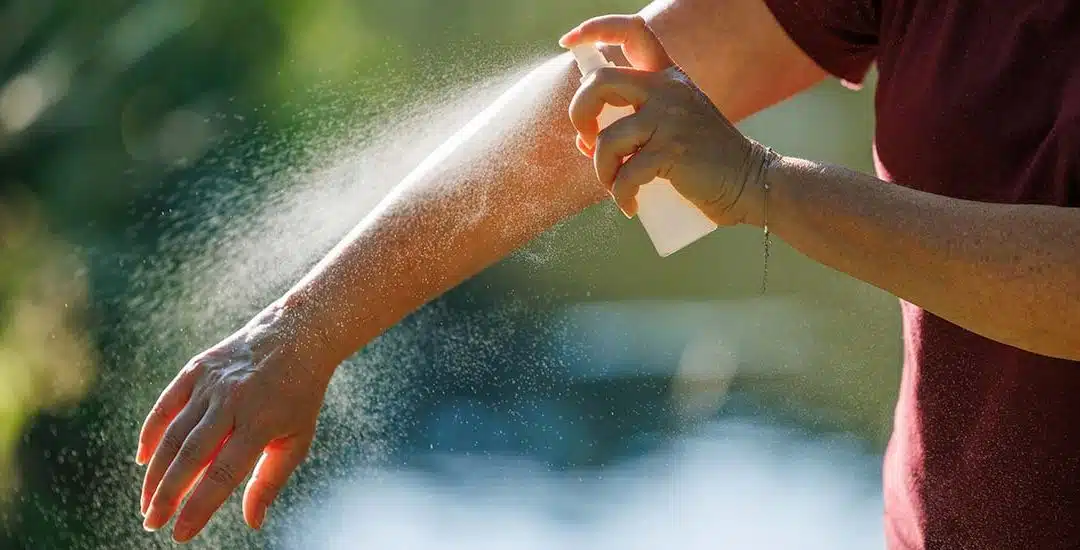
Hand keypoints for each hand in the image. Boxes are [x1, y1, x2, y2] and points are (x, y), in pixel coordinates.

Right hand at [136, 300, 334, 541]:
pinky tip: (142, 460)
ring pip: (174, 434)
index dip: (199, 506)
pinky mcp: (197, 369)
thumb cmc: (299, 396)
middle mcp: (233, 402)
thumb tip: (252, 522)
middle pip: (191, 456)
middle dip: (167, 494)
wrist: (296, 336)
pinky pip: (166, 405)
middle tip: (151, 523)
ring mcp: (212, 383)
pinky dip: (150, 432)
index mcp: (261, 422)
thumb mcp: (297, 439)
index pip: (223, 473)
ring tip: (147, 502)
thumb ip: (270, 481)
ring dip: (155, 472)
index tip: (180, 534)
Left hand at [561, 15, 776, 224]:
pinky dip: (621, 195)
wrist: (749, 181)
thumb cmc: (703, 160)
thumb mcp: (670, 126)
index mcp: (667, 76)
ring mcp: (670, 118)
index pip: (632, 32)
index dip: (595, 29)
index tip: (569, 42)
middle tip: (586, 139)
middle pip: (600, 81)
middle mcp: (668, 88)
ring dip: (602, 171)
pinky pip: (626, 174)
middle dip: (579, 113)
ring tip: (616, 187)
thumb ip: (632, 122)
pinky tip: (630, 206)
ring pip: (606, 139)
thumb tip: (583, 139)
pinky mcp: (672, 150)